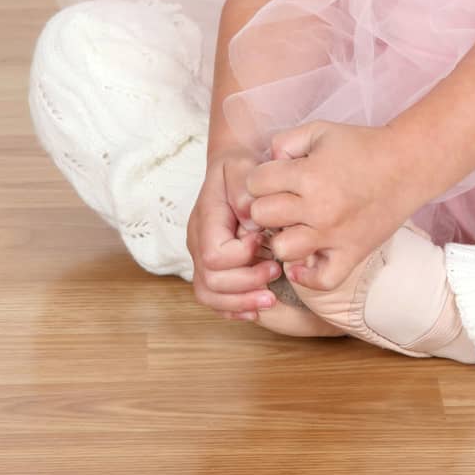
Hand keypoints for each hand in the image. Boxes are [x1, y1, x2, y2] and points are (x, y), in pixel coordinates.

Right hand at [185, 147, 286, 321]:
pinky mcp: (212, 266)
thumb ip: (245, 189)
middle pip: (212, 281)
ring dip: (241, 302)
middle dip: (246, 283)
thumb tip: (251, 218)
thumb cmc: (241, 166)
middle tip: (276, 271)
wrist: (235, 165)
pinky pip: (213, 297)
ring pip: (209, 295)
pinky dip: (233, 308)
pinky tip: (255, 309)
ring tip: (270, 298)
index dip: (241, 256)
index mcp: (205, 219)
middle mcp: (198, 241)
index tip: (263, 240)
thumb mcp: (244, 166)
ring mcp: (202, 256)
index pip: (214, 255)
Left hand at [243, 120, 416, 293]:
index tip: (273, 178)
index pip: (255, 183)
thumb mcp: (320, 130)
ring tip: (294, 227)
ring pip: (282, 250)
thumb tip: (267, 164)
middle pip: (261, 216)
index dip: (260, 178)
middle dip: (265, 206)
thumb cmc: (362, 146)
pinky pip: (320, 280)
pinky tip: (305, 258)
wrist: (407, 165)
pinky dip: (308, 275)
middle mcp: (319, 208)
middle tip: (281, 202)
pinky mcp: (352, 253)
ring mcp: (335, 235)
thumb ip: (284, 141)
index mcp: (309, 175)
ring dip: (283, 238)